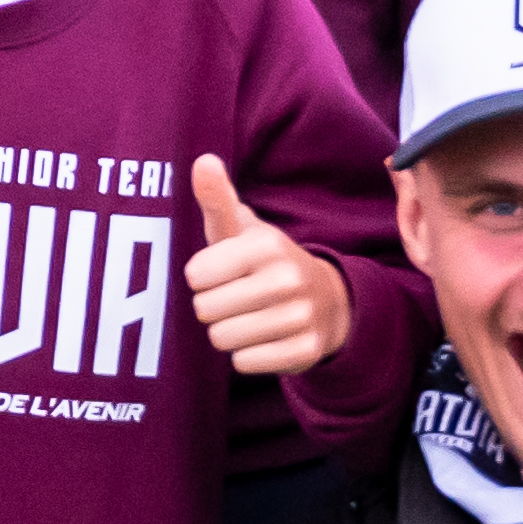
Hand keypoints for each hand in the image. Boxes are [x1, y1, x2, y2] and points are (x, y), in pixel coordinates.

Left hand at [187, 152, 351, 384]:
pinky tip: (265, 337)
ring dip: (228, 332)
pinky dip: (246, 355)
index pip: (195, 276)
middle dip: (213, 307)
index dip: (202, 277)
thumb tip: (202, 160)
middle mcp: (287, 278)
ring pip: (222, 339)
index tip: (224, 271)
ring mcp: (300, 316)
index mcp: (266, 244)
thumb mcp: (241, 229)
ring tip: (250, 316)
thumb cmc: (264, 261)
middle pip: (205, 310)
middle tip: (237, 296)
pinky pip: (243, 363)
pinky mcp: (305, 350)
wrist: (327, 299)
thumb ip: (216, 197)